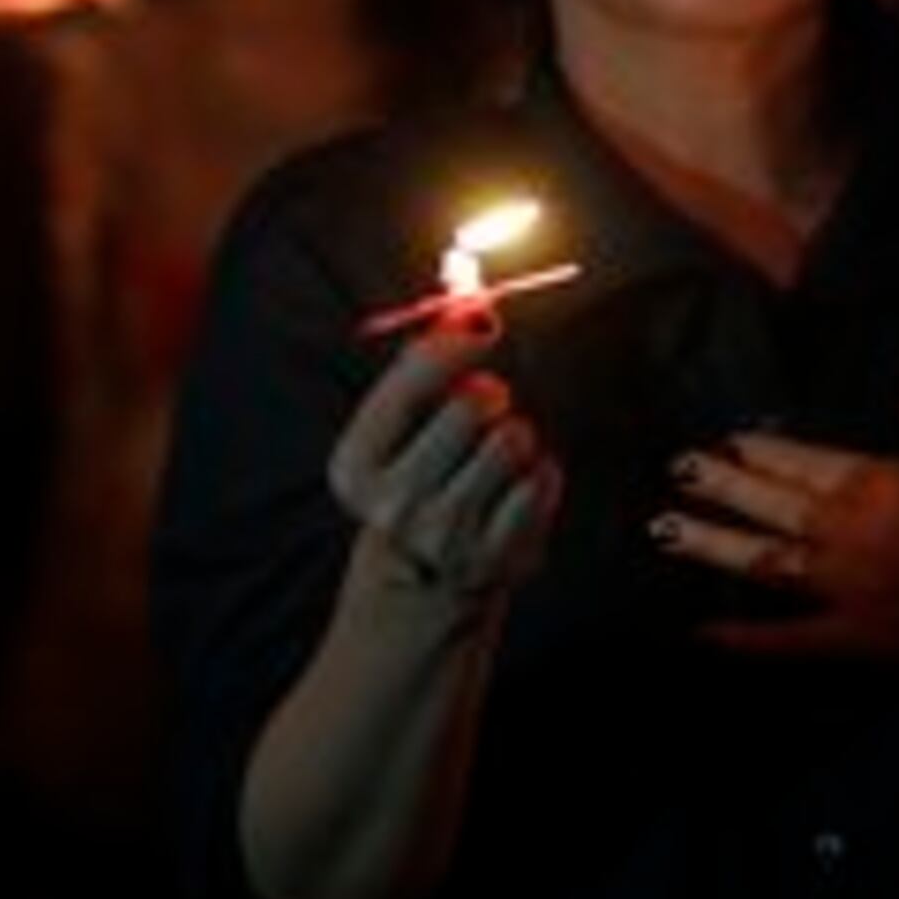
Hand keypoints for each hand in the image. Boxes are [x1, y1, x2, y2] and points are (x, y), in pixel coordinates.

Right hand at [330, 320, 561, 602]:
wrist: (417, 590)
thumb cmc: (407, 489)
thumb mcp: (389, 437)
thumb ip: (419, 372)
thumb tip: (465, 308)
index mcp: (356, 469)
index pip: (408, 386)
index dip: (452, 346)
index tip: (479, 328)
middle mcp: (396, 505)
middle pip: (471, 407)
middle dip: (485, 395)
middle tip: (482, 407)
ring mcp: (451, 536)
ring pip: (513, 440)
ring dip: (513, 436)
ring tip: (494, 455)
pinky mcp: (501, 557)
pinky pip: (543, 480)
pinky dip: (537, 474)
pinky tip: (512, 488)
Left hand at [659, 381, 898, 697]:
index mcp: (886, 484)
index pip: (803, 461)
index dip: (759, 452)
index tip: (725, 442)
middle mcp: (858, 533)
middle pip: (772, 505)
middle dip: (720, 486)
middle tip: (677, 469)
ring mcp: (854, 589)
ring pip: (766, 563)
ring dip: (712, 545)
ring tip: (664, 528)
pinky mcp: (864, 640)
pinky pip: (791, 639)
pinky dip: (745, 639)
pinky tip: (702, 632)